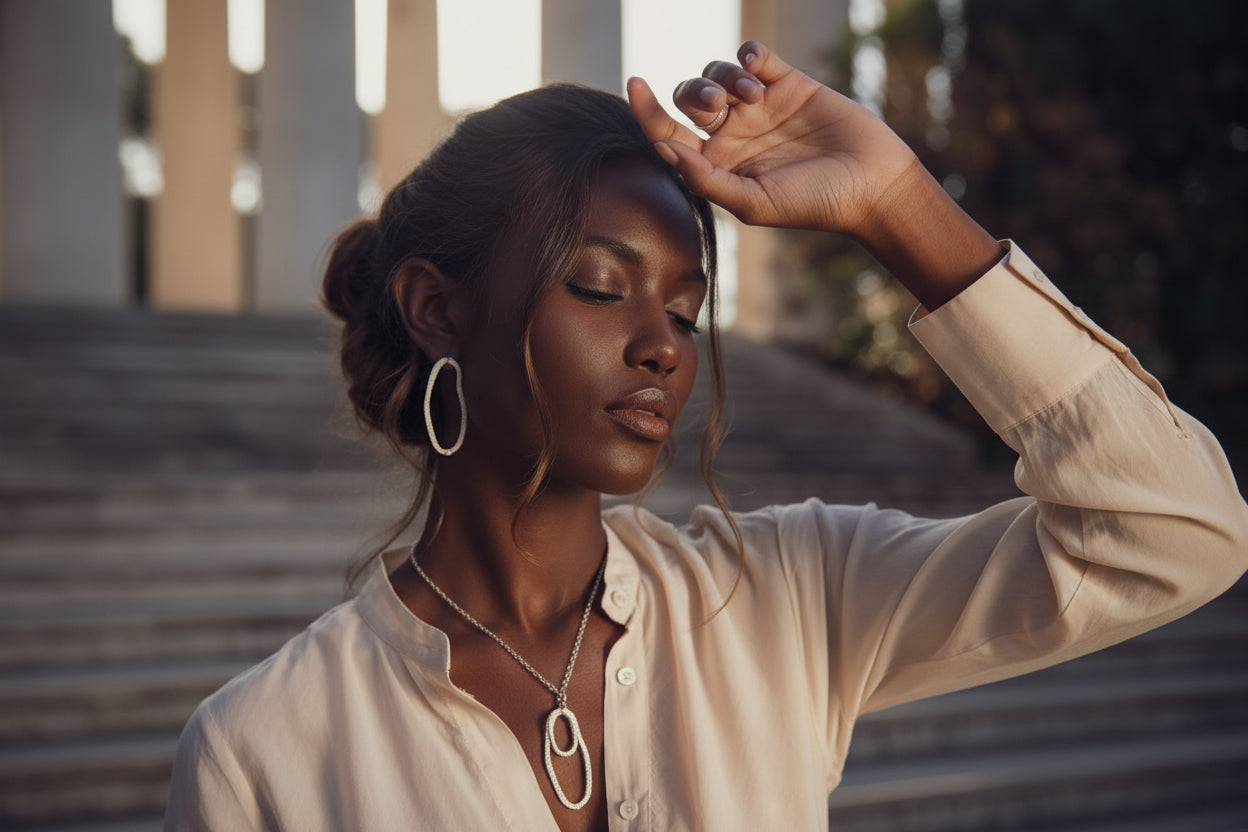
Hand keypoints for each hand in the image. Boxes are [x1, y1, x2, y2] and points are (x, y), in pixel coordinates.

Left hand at [626, 39, 918, 237]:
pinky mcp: (787, 83)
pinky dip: (748, 53)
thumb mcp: (752, 202)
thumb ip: (706, 179)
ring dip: (725, 76)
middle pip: (690, 98)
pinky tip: (757, 65)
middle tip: (718, 106)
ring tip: (754, 95)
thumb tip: (664, 149)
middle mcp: (733, 135)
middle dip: (695, 93)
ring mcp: (759, 107)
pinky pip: (754, 57)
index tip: (634, 83)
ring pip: (718, 74)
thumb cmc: (812, 203)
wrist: (870, 184)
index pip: (669, 133)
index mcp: (716, 165)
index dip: (646, 110)